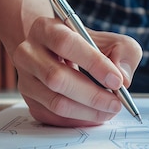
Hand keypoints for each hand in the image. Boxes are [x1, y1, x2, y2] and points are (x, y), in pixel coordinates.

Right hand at [13, 16, 141, 126]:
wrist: (58, 54)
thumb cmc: (87, 46)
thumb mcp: (111, 41)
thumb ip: (123, 53)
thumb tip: (122, 78)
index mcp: (46, 29)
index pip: (66, 43)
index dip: (93, 63)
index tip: (116, 81)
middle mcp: (28, 53)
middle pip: (56, 78)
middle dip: (92, 95)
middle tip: (116, 103)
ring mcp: (26, 79)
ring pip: (56, 102)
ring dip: (87, 111)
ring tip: (109, 110)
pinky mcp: (31, 101)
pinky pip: (55, 117)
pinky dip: (79, 120)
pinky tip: (95, 115)